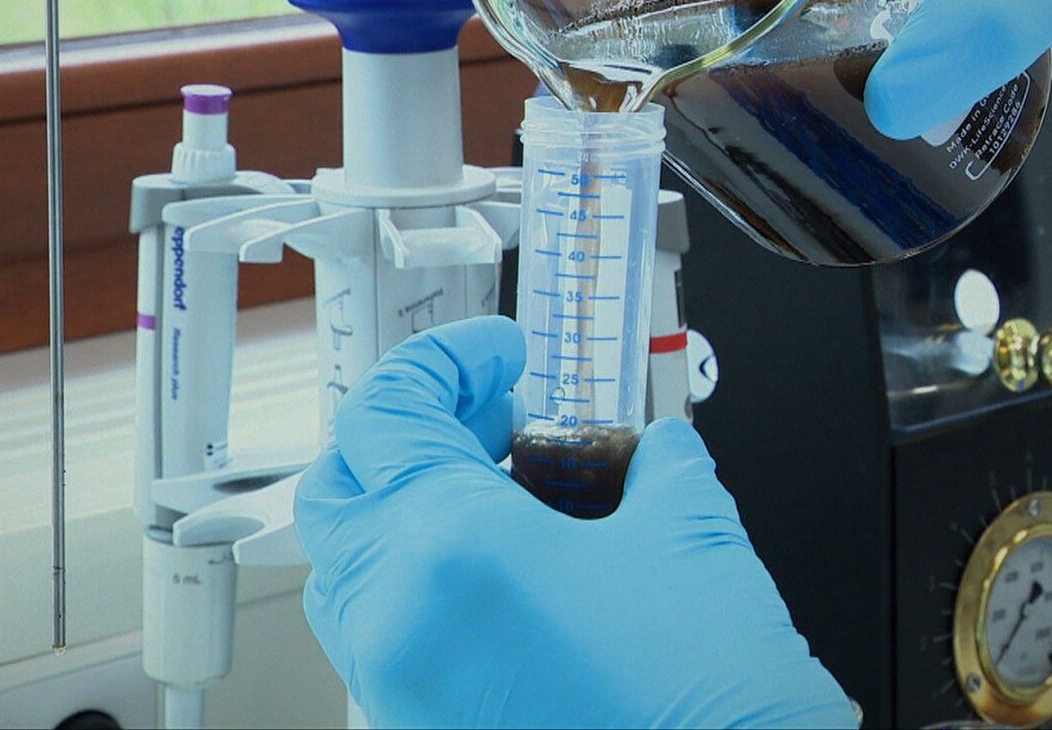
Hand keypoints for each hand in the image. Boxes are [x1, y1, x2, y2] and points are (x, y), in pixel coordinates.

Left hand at [294, 317, 854, 727]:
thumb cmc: (708, 706)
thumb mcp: (693, 539)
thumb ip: (658, 466)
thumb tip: (653, 449)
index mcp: (451, 546)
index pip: (387, 409)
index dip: (445, 362)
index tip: (501, 358)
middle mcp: (398, 618)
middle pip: (342, 484)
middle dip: (410, 434)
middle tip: (493, 423)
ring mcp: (398, 686)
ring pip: (349, 567)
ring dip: (409, 512)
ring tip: (504, 501)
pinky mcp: (418, 729)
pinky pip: (384, 637)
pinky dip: (423, 588)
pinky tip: (512, 582)